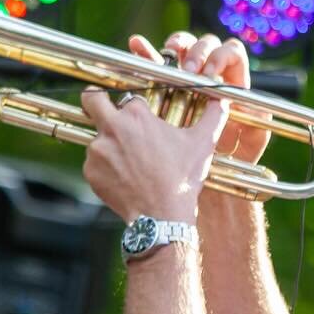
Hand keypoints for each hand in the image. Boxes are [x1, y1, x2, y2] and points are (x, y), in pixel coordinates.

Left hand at [79, 81, 227, 223]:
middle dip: (95, 100)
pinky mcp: (91, 171)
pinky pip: (94, 163)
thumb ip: (214, 115)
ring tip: (131, 163)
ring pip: (96, 137)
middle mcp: (112, 128)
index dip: (136, 106)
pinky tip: (125, 178)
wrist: (162, 216)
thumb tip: (223, 99)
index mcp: (137, 115)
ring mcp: (98, 150)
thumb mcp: (203, 143)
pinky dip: (106, 168)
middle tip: (103, 108)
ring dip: (109, 145)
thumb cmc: (182, 179)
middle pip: (91, 99)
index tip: (140, 115)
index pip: (129, 97)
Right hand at [130, 32, 270, 165]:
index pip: (232, 53)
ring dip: (173, 45)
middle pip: (204, 45)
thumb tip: (262, 113)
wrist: (200, 185)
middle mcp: (211, 77)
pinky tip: (137, 46)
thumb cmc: (230, 165)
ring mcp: (186, 79)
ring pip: (180, 49)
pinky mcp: (163, 87)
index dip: (221, 57)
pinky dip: (145, 53)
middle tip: (188, 70)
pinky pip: (154, 65)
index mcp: (234, 84)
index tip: (210, 73)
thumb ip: (258, 130)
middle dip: (195, 51)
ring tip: (165, 51)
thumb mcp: (248, 148)